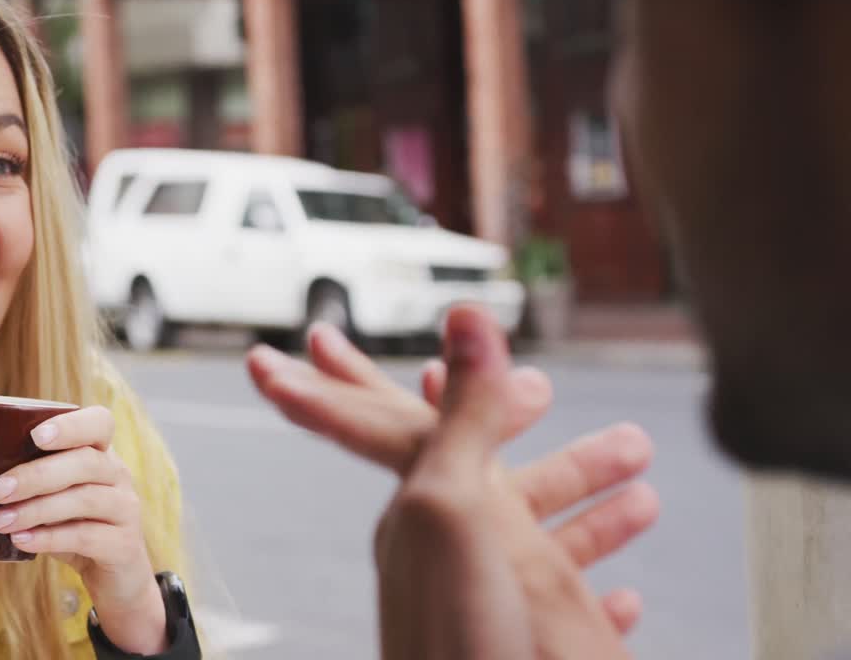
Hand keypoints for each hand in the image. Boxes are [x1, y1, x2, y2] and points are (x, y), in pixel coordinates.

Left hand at [0, 407, 165, 654]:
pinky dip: (50, 537)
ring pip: (85, 499)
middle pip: (85, 462)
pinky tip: (21, 540)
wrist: (114, 577)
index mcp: (102, 453)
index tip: (35, 436)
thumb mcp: (56, 497)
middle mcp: (119, 475)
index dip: (71, 426)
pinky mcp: (124, 545)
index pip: (99, 423)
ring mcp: (126, 509)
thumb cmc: (74, 526)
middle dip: (36, 475)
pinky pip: (86, 536)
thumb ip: (29, 481)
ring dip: (36, 509)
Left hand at [247, 320, 656, 634]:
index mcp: (420, 506)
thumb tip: (465, 319)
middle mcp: (441, 546)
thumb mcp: (454, 506)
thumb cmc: (458, 639)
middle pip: (485, 464)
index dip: (345, 376)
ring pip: (536, 534)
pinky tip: (623, 596)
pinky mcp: (515, 649)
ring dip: (584, 500)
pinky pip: (559, 611)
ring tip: (643, 478)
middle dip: (519, 424)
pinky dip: (594, 590)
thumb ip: (462, 418)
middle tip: (540, 385)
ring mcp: (478, 598)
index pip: (378, 419)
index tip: (304, 342)